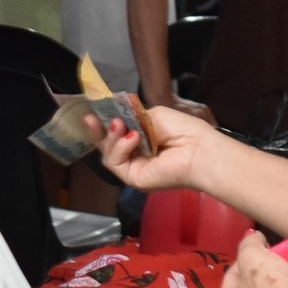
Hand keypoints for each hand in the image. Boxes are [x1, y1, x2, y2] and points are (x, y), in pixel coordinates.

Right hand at [87, 97, 215, 192]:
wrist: (197, 149)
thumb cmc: (182, 129)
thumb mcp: (153, 115)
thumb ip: (132, 118)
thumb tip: (115, 118)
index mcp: (143, 139)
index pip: (118, 132)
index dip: (105, 122)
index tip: (93, 109)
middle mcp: (136, 154)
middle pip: (108, 145)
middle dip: (97, 131)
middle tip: (89, 118)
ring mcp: (134, 167)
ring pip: (108, 154)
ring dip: (111, 137)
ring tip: (120, 125)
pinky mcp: (133, 178)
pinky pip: (116, 162)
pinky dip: (121, 147)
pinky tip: (133, 138)